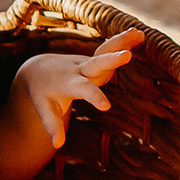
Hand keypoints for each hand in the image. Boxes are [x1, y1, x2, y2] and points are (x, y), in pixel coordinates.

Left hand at [15, 29, 141, 147]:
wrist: (40, 71)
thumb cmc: (43, 94)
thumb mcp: (45, 109)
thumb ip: (51, 126)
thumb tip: (57, 145)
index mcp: (68, 83)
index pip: (82, 90)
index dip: (94, 97)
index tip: (106, 106)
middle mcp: (79, 69)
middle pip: (96, 63)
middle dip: (110, 60)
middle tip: (127, 56)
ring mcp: (87, 62)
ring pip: (104, 50)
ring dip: (121, 42)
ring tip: (139, 34)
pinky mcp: (95, 58)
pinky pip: (109, 48)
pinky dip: (123, 40)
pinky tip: (140, 34)